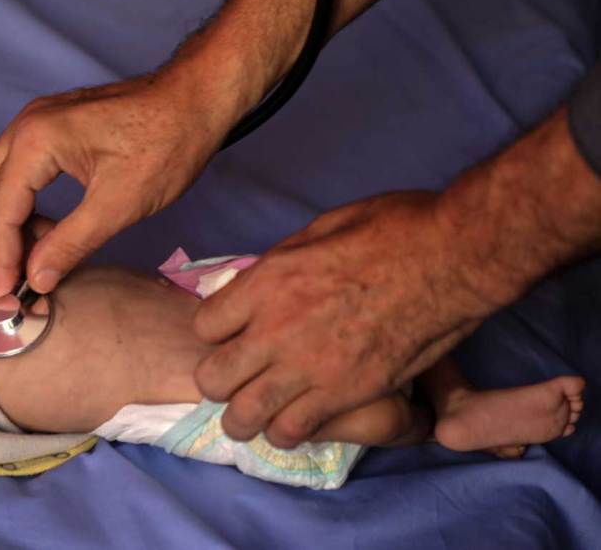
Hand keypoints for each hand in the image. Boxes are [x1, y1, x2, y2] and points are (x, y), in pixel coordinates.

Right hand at [0, 72, 233, 302]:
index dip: (0, 260)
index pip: (0, 210)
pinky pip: (17, 168)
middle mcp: (25, 125)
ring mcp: (36, 121)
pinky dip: (23, 201)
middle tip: (24, 272)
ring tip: (44, 251)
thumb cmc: (167, 145)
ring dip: (9, 218)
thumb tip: (35, 280)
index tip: (2, 299)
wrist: (197, 99)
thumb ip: (71, 243)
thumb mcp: (120, 204)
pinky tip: (51, 227)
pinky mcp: (52, 126)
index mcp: (36, 140)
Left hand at [193, 191, 494, 446]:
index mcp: (266, 282)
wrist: (454, 256)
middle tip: (238, 378)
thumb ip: (281, 263)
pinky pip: (293, 431)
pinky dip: (288, 431)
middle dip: (219, 380)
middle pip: (212, 378)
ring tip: (258, 411)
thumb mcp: (320, 227)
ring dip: (245, 416)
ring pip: (243, 416)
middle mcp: (275, 329)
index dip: (215, 333)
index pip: (203, 326)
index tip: (233, 334)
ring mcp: (309, 366)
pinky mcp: (346, 394)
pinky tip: (296, 419)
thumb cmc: (394, 228)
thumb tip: (260, 284)